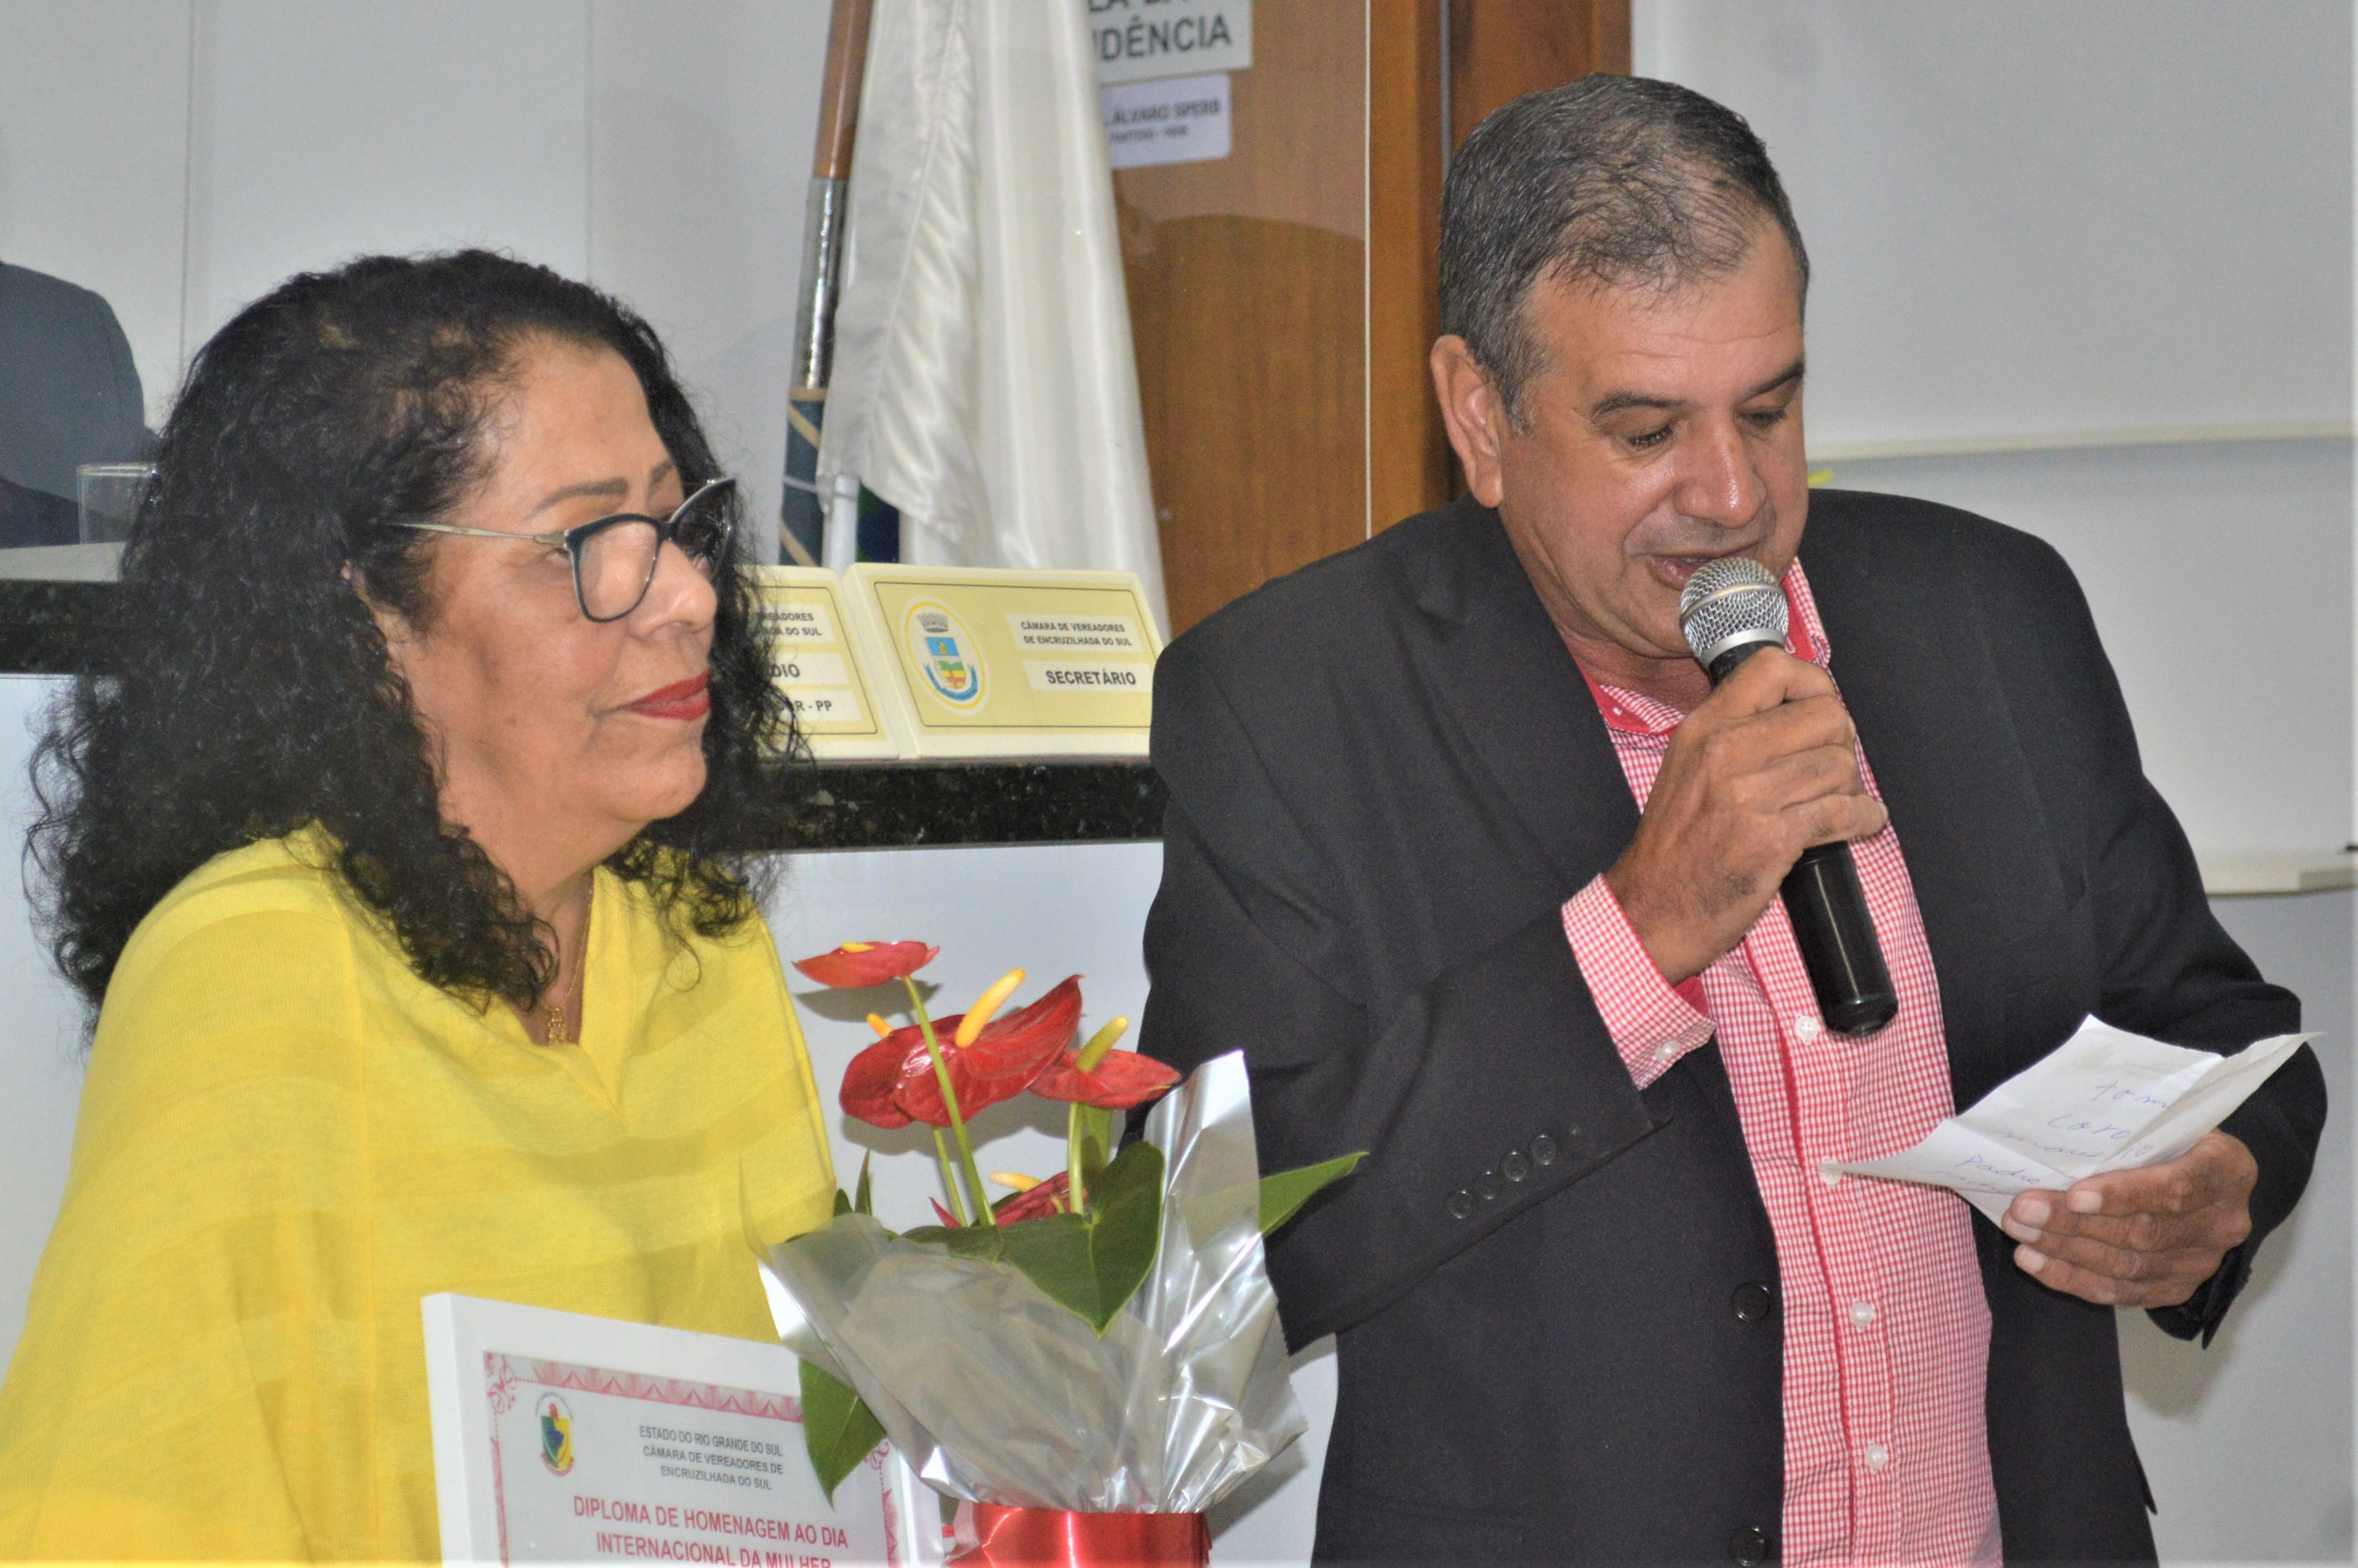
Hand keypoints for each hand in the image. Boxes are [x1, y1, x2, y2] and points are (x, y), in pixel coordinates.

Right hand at [1605, 649, 1886, 982]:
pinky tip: (1860, 823)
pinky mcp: (1772, 839)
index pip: (1773, 667)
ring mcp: (1747, 796)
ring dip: (1850, 787)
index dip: (1813, 683)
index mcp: (1703, 728)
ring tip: (1836, 801)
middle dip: (1841, 742)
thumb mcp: (1686, 767)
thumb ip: (1732, 731)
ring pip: (1839, 764)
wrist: (1651, 908)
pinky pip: (1844, 812)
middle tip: (1830, 766)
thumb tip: (1798, 709)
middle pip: (1825, 716)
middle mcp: (1723, 752)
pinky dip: (1863, 819)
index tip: (1819, 709)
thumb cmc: (1674, 845)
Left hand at [2000, 1131, 2256, 1307]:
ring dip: (2064, 1251)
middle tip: (2022, 1209)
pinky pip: (2121, 1291)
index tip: (2074, 1194)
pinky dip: (2072, 1278)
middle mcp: (2222, 1223)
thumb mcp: (2167, 1123)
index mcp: (2227, 1171)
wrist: (2211, 1182)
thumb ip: (2131, 1133)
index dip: (2124, 1194)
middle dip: (2073, 1223)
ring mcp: (2202, 1262)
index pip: (2176, 1188)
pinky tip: (2034, 1261)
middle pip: (2142, 1231)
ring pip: (2126, 1265)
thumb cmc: (2176, 1141)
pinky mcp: (2177, 1287)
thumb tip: (2058, 1143)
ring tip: (2019, 1231)